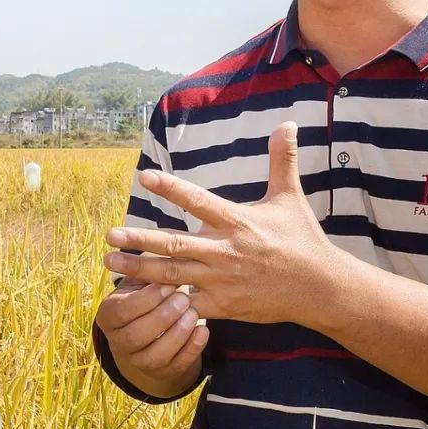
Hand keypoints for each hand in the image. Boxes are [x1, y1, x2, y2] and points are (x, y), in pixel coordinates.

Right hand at [95, 278, 205, 384]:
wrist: (153, 327)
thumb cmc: (147, 294)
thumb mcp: (141, 280)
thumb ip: (147, 270)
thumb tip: (158, 255)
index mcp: (108, 316)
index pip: (122, 311)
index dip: (146, 299)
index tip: (167, 284)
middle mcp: (119, 342)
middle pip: (136, 335)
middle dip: (162, 317)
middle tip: (183, 300)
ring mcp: (140, 361)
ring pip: (155, 355)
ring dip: (177, 334)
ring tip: (193, 314)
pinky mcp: (163, 371)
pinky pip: (177, 365)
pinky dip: (192, 348)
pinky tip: (203, 330)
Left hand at [102, 121, 341, 325]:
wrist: (318, 287)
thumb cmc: (303, 240)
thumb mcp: (291, 197)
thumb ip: (282, 160)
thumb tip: (287, 123)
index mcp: (236, 221)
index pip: (197, 200)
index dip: (170, 187)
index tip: (144, 176)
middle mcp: (224, 250)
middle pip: (172, 244)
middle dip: (138, 240)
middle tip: (109, 235)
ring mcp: (221, 280)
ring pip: (171, 275)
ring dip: (138, 269)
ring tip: (110, 262)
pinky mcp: (223, 305)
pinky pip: (186, 304)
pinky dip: (163, 301)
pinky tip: (139, 297)